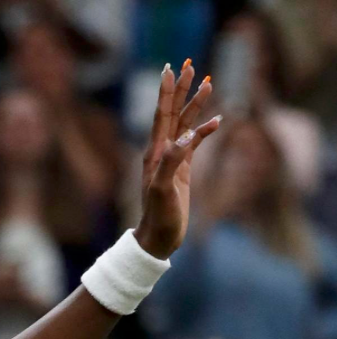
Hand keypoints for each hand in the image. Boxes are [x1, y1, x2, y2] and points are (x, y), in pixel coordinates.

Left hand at [134, 63, 220, 258]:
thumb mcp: (163, 190)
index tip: (170, 70)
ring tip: (208, 83)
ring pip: (185, 125)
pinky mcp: (182, 170)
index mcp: (155, 153)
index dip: (166, 93)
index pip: (162, 116)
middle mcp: (161, 152)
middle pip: (173, 114)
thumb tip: (185, 137)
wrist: (159, 237)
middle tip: (190, 66)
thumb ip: (171, 162)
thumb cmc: (159, 216)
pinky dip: (204, 131)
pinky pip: (194, 144)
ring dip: (195, 106)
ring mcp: (172, 160)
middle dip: (181, 90)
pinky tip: (217, 121)